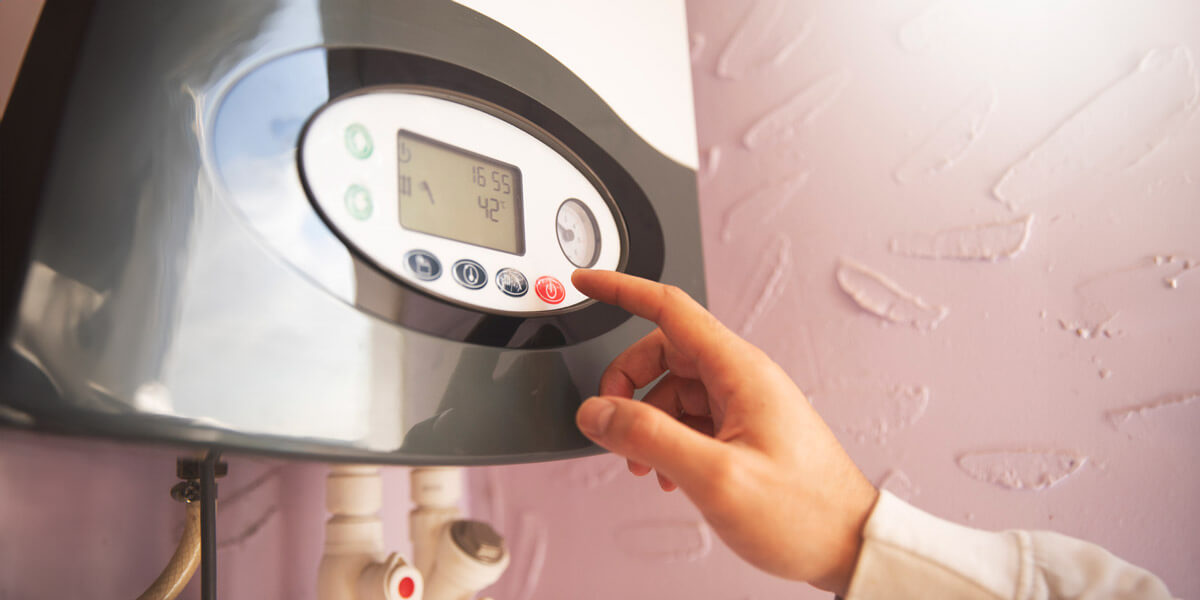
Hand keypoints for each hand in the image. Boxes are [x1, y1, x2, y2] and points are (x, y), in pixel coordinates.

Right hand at [572, 269, 877, 594]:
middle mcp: (742, 379)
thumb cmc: (804, 513)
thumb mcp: (716, 477)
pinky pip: (690, 418)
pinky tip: (668, 476)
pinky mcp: (744, 431)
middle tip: (610, 423)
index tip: (586, 282)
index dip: (621, 289)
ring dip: (645, 422)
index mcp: (740, 370)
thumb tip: (597, 413)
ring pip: (672, 390)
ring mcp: (744, 404)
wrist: (848, 546)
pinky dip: (666, 440)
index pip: (668, 307)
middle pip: (663, 353)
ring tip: (643, 467)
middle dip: (626, 384)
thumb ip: (649, 438)